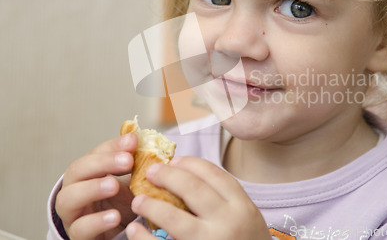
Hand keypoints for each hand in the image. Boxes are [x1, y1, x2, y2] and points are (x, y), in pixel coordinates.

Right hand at [55, 134, 137, 238]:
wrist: (117, 234)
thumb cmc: (122, 204)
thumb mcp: (131, 183)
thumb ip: (138, 167)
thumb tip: (159, 150)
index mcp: (88, 173)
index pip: (94, 153)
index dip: (113, 146)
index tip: (133, 141)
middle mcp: (75, 190)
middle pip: (76, 171)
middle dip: (102, 163)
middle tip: (127, 160)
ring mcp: (73, 214)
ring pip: (68, 199)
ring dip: (92, 189)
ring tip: (114, 185)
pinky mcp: (79, 236)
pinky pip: (80, 229)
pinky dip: (96, 222)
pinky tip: (115, 216)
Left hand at [125, 156, 271, 239]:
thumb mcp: (246, 217)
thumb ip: (224, 200)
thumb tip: (185, 175)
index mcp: (242, 206)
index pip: (214, 174)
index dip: (190, 163)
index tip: (174, 160)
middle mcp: (228, 222)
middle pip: (192, 189)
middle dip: (167, 176)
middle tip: (151, 171)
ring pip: (173, 216)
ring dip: (151, 205)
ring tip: (139, 200)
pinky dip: (143, 237)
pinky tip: (135, 229)